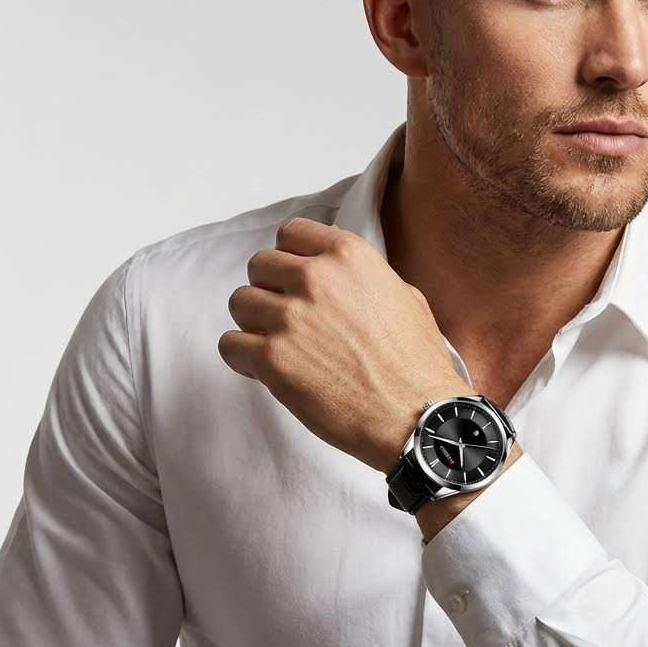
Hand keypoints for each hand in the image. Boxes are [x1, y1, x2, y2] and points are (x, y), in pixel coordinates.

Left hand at [218, 216, 467, 473]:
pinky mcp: (272, 359)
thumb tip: (343, 278)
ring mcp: (290, 317)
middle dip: (269, 289)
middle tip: (287, 316)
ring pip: (239, 302)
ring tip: (279, 344)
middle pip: (259, 264)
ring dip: (254, 322)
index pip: (291, 232)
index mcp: (349, 255)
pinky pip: (230, 344)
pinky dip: (243, 357)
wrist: (417, 414)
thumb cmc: (416, 362)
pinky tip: (266, 369)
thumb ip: (365, 278)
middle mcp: (315, 278)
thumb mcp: (404, 296)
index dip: (290, 257)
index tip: (294, 277)